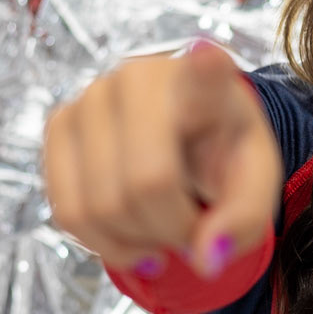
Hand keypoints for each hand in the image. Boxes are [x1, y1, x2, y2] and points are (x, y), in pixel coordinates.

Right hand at [42, 41, 283, 277]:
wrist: (187, 140)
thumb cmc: (224, 157)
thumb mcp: (254, 186)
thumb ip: (244, 221)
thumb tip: (206, 260)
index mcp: (206, 82)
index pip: (204, 72)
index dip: (204, 68)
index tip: (208, 53)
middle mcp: (141, 77)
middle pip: (146, 184)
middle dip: (174, 230)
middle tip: (193, 231)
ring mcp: (91, 96)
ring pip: (100, 206)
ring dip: (139, 243)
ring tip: (165, 232)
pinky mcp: (59, 124)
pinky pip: (69, 211)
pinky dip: (105, 245)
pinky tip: (134, 241)